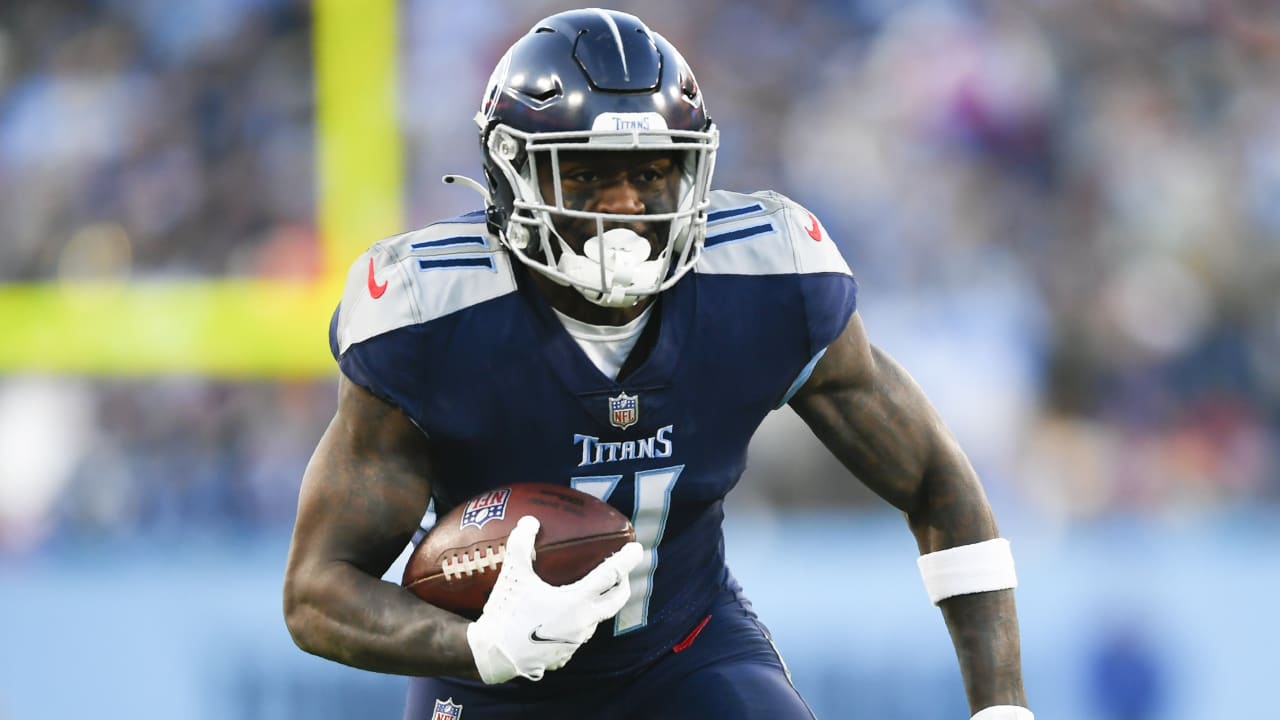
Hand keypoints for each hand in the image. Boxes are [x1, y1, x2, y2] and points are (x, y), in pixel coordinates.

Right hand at [466, 515, 642, 683]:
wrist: (493, 655)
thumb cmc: (506, 612)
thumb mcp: (513, 575)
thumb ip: (521, 544)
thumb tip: (530, 521)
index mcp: (577, 601)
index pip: (610, 575)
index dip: (626, 560)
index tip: (637, 549)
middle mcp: (583, 622)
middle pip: (616, 600)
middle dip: (623, 583)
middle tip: (620, 571)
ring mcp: (575, 641)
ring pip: (597, 619)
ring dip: (600, 604)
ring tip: (590, 592)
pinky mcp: (565, 654)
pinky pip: (579, 635)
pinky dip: (580, 621)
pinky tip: (565, 616)